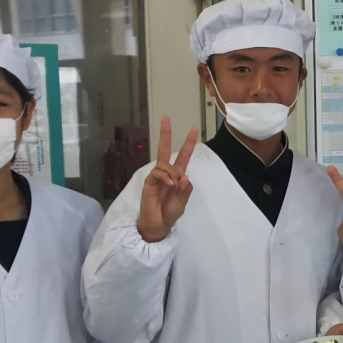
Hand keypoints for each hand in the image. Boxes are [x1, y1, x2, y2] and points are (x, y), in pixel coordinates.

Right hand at [137, 117, 198, 241]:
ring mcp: (157, 177)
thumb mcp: (183, 201)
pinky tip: (169, 184)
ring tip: (174, 185)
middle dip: (165, 134)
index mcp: (177, 176)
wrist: (159, 224)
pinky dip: (165, 177)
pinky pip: (157, 173)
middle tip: (165, 118)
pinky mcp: (149, 182)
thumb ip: (185, 189)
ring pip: (164, 164)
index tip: (194, 129)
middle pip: (165, 149)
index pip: (183, 156)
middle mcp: (166, 173)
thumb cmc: (171, 212)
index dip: (188, 143)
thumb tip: (184, 177)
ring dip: (172, 172)